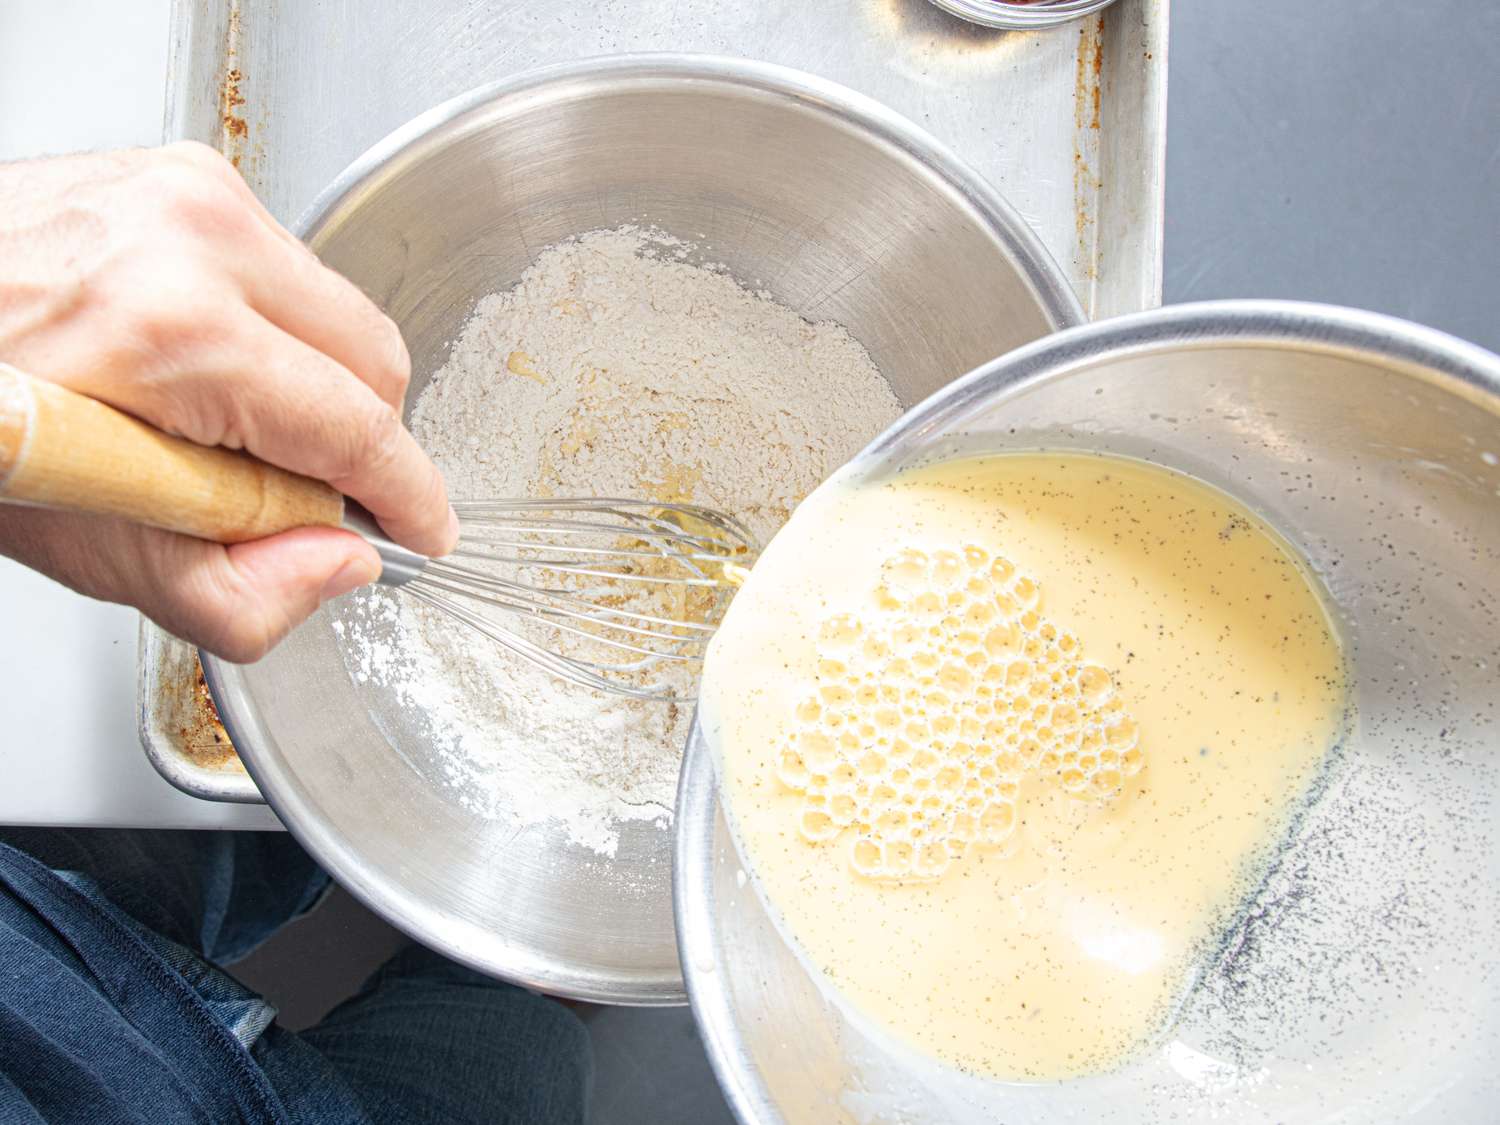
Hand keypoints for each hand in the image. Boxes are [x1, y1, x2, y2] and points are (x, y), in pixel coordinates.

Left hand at [0, 143, 456, 660]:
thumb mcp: (92, 549)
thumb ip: (236, 595)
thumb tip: (342, 564)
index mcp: (176, 335)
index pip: (355, 428)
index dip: (406, 495)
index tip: (423, 528)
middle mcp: (198, 242)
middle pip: (374, 361)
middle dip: (360, 440)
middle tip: (292, 488)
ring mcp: (197, 194)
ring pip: (341, 312)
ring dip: (318, 383)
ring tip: (227, 422)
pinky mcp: (191, 175)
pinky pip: (293, 270)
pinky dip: (278, 332)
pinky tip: (208, 364)